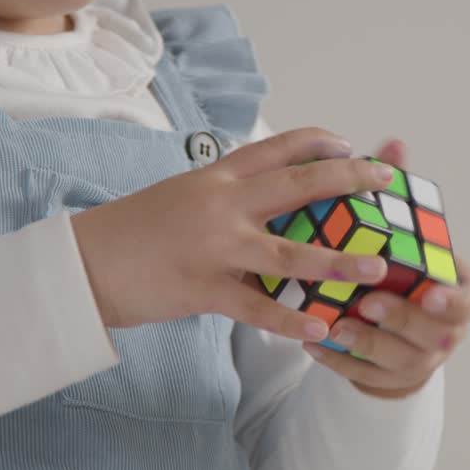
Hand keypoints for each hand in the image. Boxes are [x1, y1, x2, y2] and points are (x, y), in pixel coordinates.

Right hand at [69, 128, 395, 342]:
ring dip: (338, 260)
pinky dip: (291, 320)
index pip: (277, 147)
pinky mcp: (204, 289)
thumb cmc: (134, 230)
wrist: (83, 263)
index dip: (318, 142)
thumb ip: (228, 196)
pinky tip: (321, 328)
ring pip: (289, 252)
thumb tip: (269, 198)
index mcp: (217, 176)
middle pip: (297, 185)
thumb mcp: (183, 195)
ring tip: (376, 267)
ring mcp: (215, 247)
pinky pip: (258, 307)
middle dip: (347, 179)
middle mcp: (222, 204)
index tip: (350, 143)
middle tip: (385, 179)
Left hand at [303, 138, 469, 398]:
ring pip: (397, 359)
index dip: (454, 300)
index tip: (429, 290)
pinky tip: (311, 343)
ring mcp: (416, 360)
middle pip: (435, 334)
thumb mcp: (404, 232)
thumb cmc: (399, 268)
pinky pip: (362, 375)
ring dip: (366, 343)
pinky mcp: (384, 378)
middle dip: (402, 318)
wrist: (394, 326)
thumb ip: (399, 194)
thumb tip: (393, 143)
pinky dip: (338, 360)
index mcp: (459, 294)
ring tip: (335, 323)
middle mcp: (446, 331)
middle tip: (370, 302)